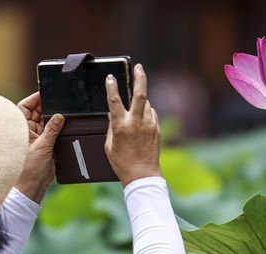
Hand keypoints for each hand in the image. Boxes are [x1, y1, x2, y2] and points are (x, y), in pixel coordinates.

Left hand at [15, 92, 64, 202]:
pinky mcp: (46, 146)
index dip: (35, 99)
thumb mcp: (42, 147)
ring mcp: (37, 138)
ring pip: (47, 122)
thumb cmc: (27, 170)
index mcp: (20, 129)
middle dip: (48, 107)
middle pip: (38, 113)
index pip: (25, 107)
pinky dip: (59, 129)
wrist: (32, 188)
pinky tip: (66, 125)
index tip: (45, 92)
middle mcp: (28, 132)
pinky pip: (53, 133)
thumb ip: (52, 130)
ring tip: (65, 112)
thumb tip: (59, 115)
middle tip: (60, 101)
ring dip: (55, 119)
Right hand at [104, 64, 161, 186]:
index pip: (115, 100)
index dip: (111, 87)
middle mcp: (136, 122)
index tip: (110, 78)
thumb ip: (112, 126)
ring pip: (146, 104)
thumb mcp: (109, 144)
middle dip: (139, 77)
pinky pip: (151, 114)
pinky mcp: (156, 129)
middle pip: (140, 93)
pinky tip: (141, 123)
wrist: (142, 174)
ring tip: (134, 112)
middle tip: (138, 67)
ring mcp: (149, 124)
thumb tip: (114, 113)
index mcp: (121, 126)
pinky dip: (146, 114)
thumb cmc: (122, 162)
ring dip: (140, 103)